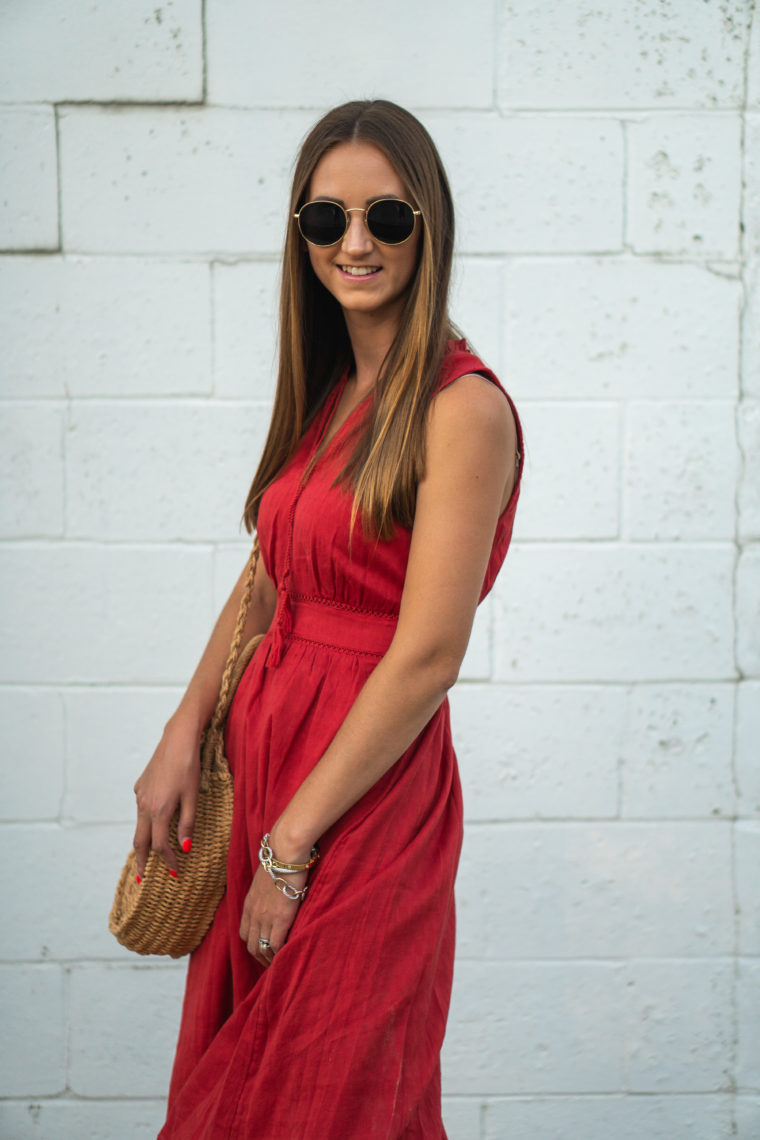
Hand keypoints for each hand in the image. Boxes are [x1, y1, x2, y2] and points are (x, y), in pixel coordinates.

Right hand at [132, 714, 201, 878]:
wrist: (177, 739)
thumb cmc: (189, 766)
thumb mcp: (193, 796)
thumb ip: (187, 823)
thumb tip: (185, 848)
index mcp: (159, 811)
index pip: (160, 846)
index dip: (167, 860)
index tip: (175, 871)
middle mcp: (144, 805)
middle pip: (140, 841)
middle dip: (141, 861)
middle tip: (141, 878)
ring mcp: (140, 795)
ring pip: (139, 825)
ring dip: (143, 841)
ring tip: (146, 855)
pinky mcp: (140, 785)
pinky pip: (140, 809)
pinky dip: (145, 821)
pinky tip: (154, 821)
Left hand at [239, 827, 312, 965]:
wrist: (284, 853)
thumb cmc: (280, 861)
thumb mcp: (266, 879)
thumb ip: (266, 892)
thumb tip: (275, 894)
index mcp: (249, 904)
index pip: (244, 933)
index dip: (253, 944)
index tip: (264, 950)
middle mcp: (253, 913)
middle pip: (251, 945)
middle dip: (260, 957)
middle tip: (272, 962)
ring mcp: (265, 917)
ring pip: (261, 949)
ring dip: (269, 959)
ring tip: (280, 962)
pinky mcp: (279, 919)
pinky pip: (274, 945)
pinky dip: (279, 954)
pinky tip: (286, 954)